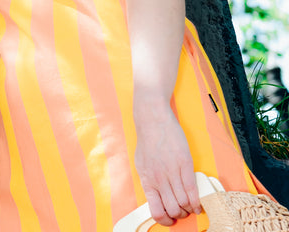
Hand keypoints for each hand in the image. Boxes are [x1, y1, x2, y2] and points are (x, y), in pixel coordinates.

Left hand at [134, 106, 201, 225]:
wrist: (153, 121)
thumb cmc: (147, 141)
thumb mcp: (142, 164)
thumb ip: (149, 181)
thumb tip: (156, 196)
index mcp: (147, 180)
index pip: (155, 211)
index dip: (165, 220)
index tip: (170, 219)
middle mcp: (159, 179)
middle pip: (173, 210)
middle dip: (180, 215)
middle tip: (183, 211)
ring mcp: (172, 172)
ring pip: (184, 203)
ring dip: (189, 209)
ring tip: (191, 207)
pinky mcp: (185, 164)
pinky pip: (193, 190)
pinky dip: (197, 201)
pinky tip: (198, 204)